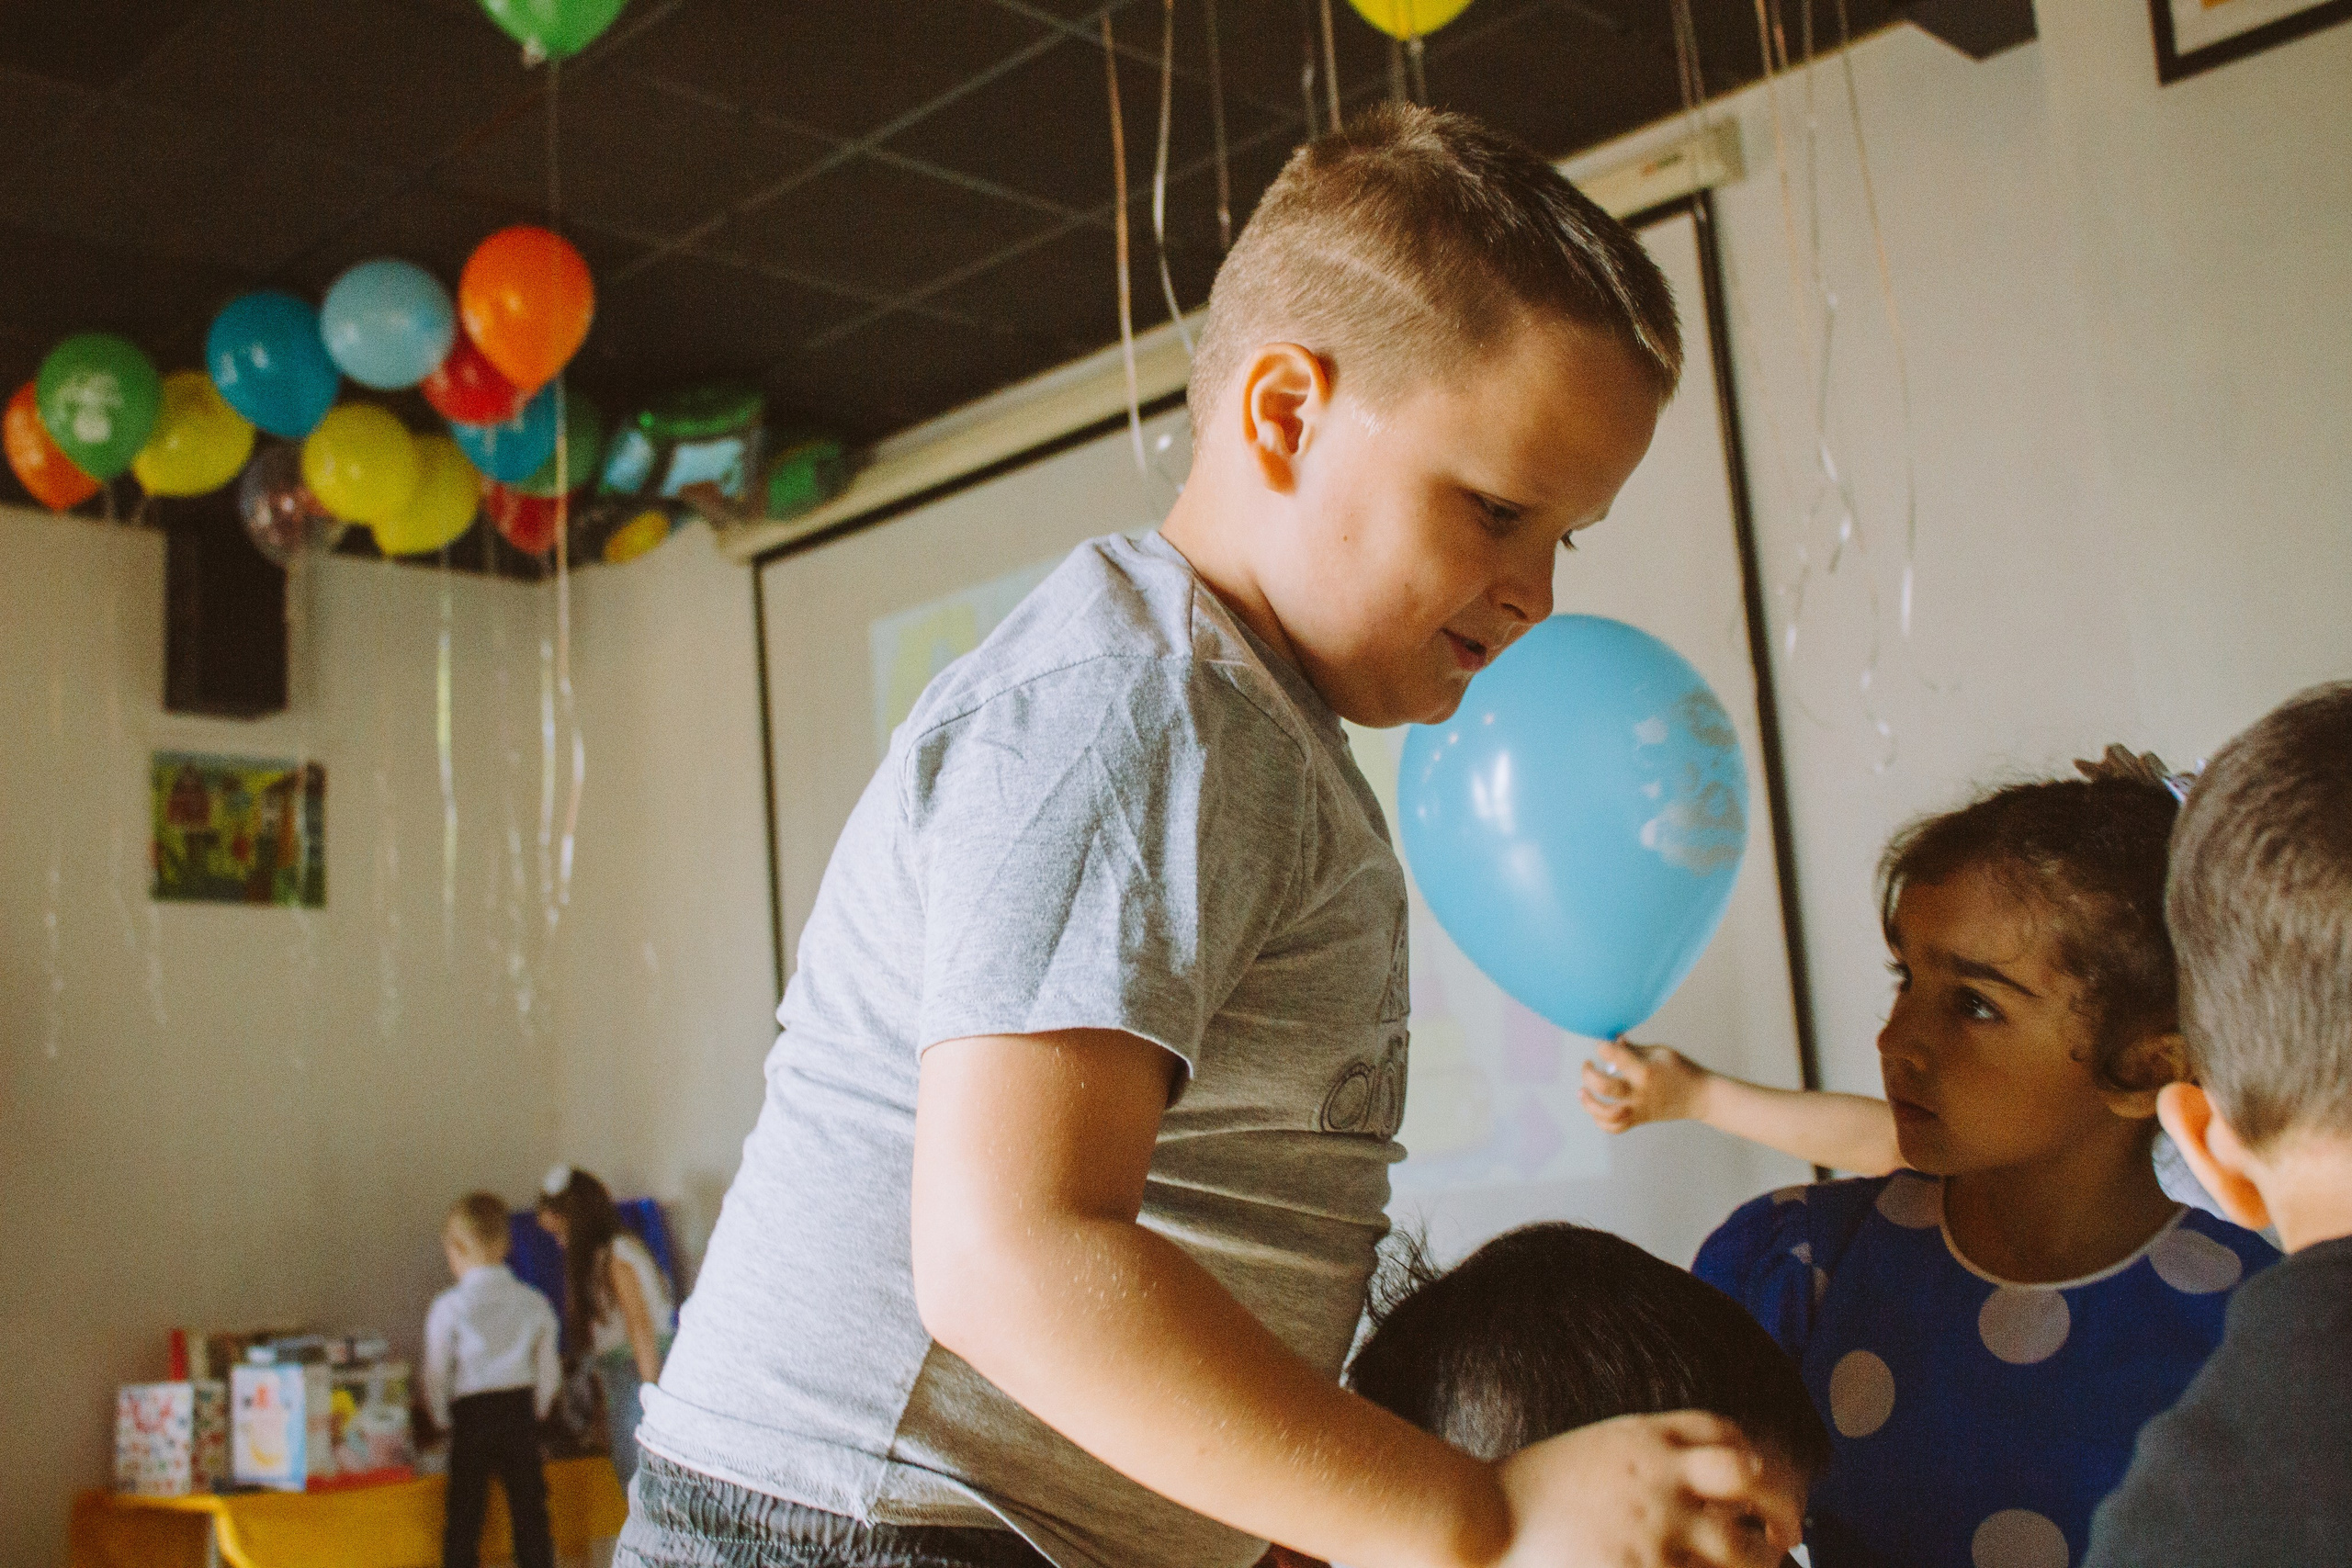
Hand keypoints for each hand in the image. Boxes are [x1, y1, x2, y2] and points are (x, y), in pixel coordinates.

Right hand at [1493, 1412, 1800, 1567]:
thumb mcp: (1589, 1452)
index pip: (1723, 1431)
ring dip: (1760, 1560)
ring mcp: (1658, 1524)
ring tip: (1761, 1567)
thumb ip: (1634, 1459)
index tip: (1757, 1484)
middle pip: (1750, 1477)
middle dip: (1780, 1506)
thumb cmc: (1520, 1493)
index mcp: (1642, 1436)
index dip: (1751, 1460)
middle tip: (1788, 1533)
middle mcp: (1661, 1473)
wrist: (1479, 1519)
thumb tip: (1669, 1475)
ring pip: (1744, 1546)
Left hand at [1579, 1040, 1707, 1132]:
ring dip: (1589, 1103)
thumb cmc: (1679, 1069)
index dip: (1602, 1047)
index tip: (1601, 1043)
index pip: (1616, 1057)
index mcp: (1646, 1071)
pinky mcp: (1639, 1119)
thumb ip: (1632, 1048)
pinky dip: (1600, 1121)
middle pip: (1605, 1088)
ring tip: (1582, 1091)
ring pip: (1607, 1114)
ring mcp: (1639, 1109)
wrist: (1700, 1097)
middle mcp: (1640, 1092)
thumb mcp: (1658, 1052)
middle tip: (1587, 1064)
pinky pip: (1615, 1128)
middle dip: (1589, 1075)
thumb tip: (1612, 1040)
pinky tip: (1594, 1108)